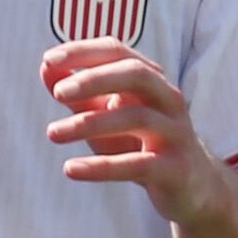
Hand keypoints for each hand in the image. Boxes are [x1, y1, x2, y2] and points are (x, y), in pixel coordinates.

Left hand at [43, 39, 230, 225]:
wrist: (190, 186)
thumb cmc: (137, 142)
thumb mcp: (103, 115)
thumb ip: (77, 93)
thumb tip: (46, 68)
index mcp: (150, 80)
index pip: (117, 52)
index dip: (83, 52)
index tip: (47, 60)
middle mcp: (168, 99)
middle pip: (136, 74)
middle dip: (95, 79)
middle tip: (57, 93)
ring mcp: (176, 133)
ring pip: (137, 118)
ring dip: (89, 124)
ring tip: (52, 133)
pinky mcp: (176, 169)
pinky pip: (138, 165)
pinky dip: (102, 167)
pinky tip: (70, 169)